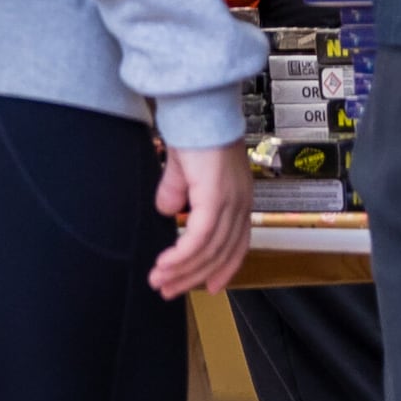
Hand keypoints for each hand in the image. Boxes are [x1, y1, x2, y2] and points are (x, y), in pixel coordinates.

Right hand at [149, 140, 253, 298]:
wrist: (196, 109)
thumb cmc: (193, 130)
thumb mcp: (183, 169)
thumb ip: (177, 193)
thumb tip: (168, 211)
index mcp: (238, 198)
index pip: (237, 243)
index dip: (224, 268)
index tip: (210, 286)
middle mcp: (240, 204)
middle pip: (221, 254)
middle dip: (193, 276)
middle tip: (170, 290)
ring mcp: (230, 202)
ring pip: (209, 251)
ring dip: (181, 270)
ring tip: (159, 280)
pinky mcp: (215, 200)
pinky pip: (198, 239)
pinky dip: (180, 256)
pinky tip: (165, 264)